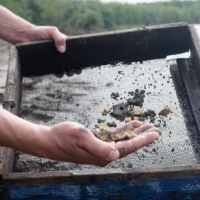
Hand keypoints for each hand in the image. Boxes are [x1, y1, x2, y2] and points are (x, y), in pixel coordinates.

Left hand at [25, 25, 81, 77]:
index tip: (81, 66)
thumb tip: (63, 50)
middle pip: (71, 63)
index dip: (79, 61)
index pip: (75, 54)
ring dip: (67, 72)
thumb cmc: (40, 32)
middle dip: (74, 69)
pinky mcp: (48, 64)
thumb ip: (59, 38)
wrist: (25, 36)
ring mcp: (54, 59)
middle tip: (74, 71)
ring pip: (64, 68)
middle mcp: (61, 53)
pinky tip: (59, 74)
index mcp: (64, 45)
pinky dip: (58, 73)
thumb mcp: (52, 31)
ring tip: (67, 73)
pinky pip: (55, 70)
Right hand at [44, 121, 159, 165]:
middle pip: (128, 145)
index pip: (127, 147)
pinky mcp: (97, 144)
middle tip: (155, 129)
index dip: (142, 140)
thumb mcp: (80, 138)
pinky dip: (123, 131)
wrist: (50, 141)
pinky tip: (129, 126)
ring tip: (145, 126)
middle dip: (143, 137)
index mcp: (102, 154)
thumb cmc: (63, 138)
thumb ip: (98, 147)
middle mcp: (104, 154)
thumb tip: (115, 154)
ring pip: (122, 140)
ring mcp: (101, 149)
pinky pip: (114, 137)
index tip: (155, 134)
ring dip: (134, 133)